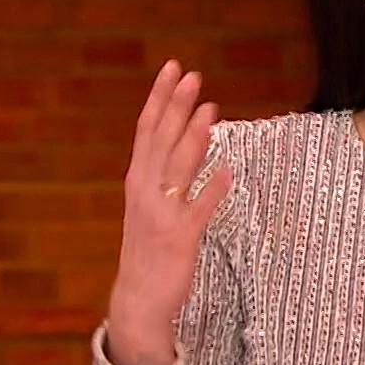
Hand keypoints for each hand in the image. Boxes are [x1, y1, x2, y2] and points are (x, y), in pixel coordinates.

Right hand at [105, 60, 231, 364]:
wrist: (138, 297)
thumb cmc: (148, 247)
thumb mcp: (150, 203)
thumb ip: (165, 171)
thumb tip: (188, 137)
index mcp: (137, 179)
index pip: (147, 128)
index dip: (160, 97)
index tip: (172, 67)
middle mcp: (145, 190)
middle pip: (161, 139)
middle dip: (176, 105)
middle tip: (193, 75)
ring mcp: (161, 213)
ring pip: (178, 167)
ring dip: (194, 137)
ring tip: (210, 109)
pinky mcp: (179, 236)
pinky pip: (199, 208)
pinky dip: (212, 190)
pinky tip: (228, 172)